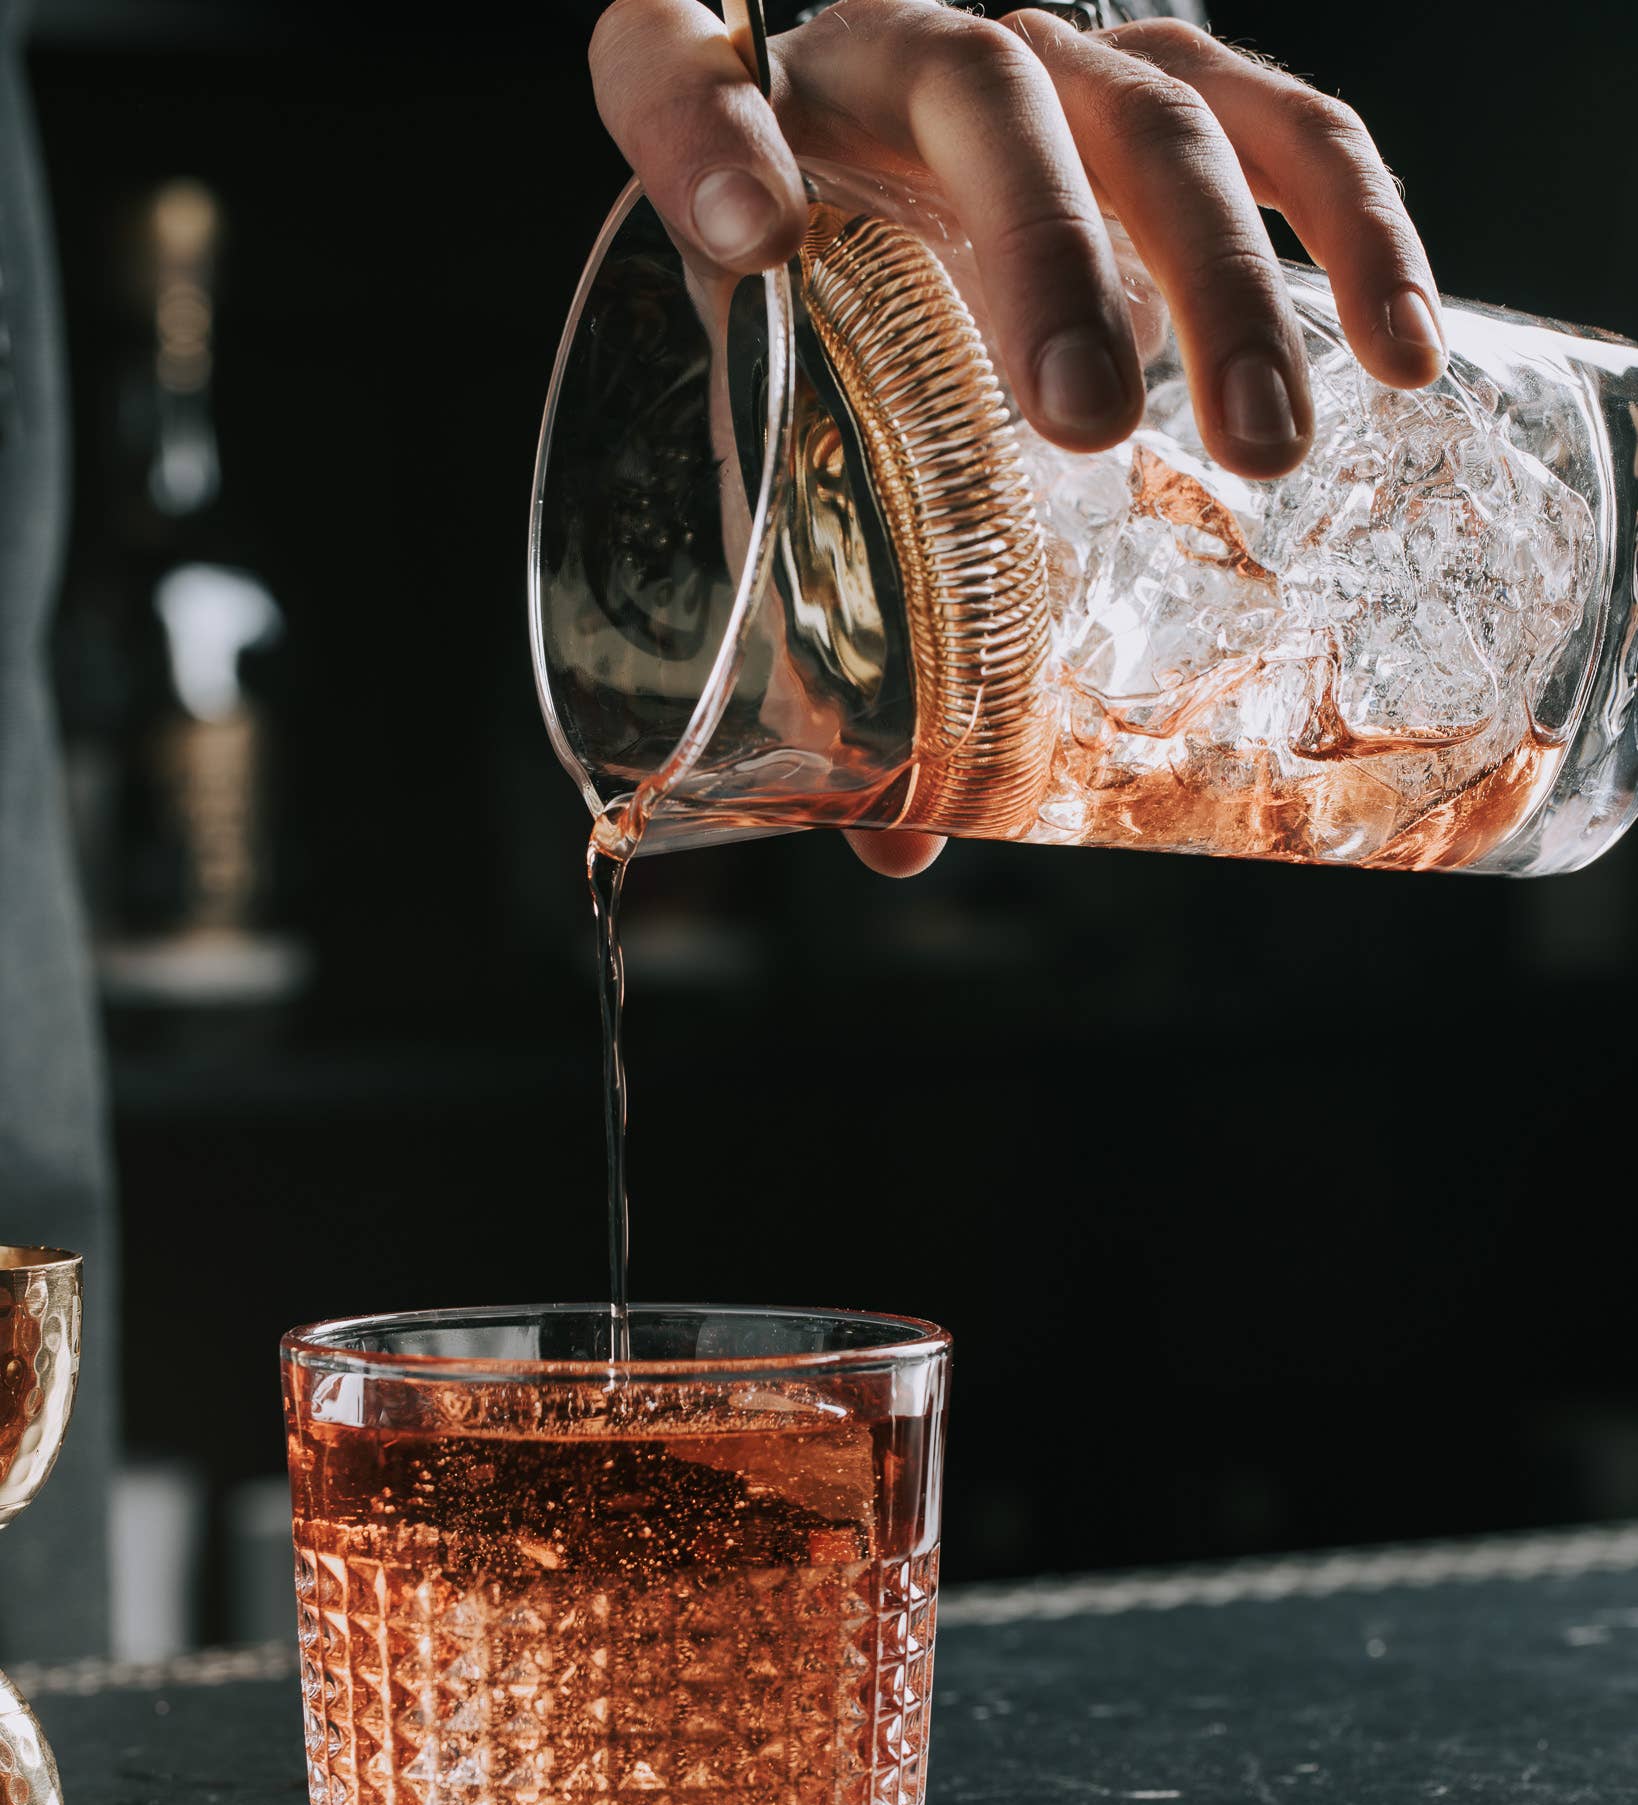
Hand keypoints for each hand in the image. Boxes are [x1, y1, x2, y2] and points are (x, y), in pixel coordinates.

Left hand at [588, 0, 1446, 875]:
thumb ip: (824, 605)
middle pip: (982, 96)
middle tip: (1085, 431)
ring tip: (1261, 448)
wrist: (910, 176)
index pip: (682, 67)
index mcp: (767, 123)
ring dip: (1218, 281)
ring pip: (1155, 114)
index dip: (708, 136)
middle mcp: (909, 59)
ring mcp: (1061, 57)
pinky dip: (1356, 230)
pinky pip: (1286, 124)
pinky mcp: (1179, 81)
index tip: (747, 240)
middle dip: (1044, 257)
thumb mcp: (799, 439)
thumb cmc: (841, 324)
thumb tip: (897, 838)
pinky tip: (1401, 352)